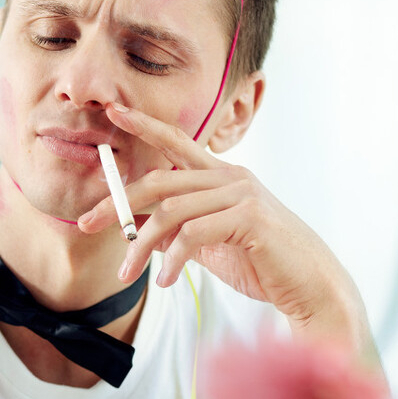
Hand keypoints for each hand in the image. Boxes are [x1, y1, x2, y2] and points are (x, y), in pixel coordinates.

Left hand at [79, 102, 367, 342]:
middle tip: (87, 224)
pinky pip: (192, 235)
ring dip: (140, 246)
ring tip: (128, 274)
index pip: (176, 142)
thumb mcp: (210, 244)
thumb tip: (143, 232)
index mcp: (220, 176)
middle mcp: (231, 177)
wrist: (310, 287)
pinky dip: (171, 261)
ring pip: (169, 212)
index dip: (144, 124)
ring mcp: (242, 194)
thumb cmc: (262, 264)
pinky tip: (164, 282)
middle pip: (158, 181)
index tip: (114, 111)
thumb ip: (179, 232)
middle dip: (116, 203)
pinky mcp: (249, 218)